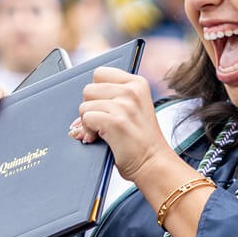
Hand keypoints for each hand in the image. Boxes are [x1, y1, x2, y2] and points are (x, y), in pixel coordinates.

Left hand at [74, 67, 173, 181]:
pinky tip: (98, 139)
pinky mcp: (115, 121)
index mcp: (138, 83)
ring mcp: (125, 105)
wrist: (154, 164)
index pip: (100, 73)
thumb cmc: (141, 141)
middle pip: (89, 88)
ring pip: (85, 104)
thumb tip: (83, 102)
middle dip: (90, 106)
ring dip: (87, 121)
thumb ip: (113, 98)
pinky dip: (88, 132)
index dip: (97, 92)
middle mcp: (132, 91)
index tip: (104, 106)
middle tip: (102, 121)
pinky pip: (86, 119)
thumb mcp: (133, 109)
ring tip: (101, 132)